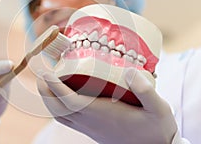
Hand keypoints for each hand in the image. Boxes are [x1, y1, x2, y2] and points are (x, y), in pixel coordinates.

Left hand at [37, 68, 177, 143]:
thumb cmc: (156, 128)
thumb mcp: (159, 108)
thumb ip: (146, 91)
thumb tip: (129, 72)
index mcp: (101, 114)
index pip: (70, 101)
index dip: (55, 87)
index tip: (46, 72)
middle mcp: (90, 121)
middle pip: (57, 108)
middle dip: (45, 91)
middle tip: (41, 72)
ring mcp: (89, 126)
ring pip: (59, 115)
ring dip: (48, 99)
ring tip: (46, 82)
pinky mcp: (91, 129)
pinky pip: (66, 119)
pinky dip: (57, 108)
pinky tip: (61, 97)